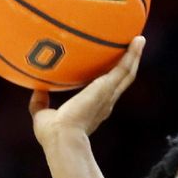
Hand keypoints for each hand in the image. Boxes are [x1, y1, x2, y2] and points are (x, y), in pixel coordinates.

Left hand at [29, 36, 145, 145]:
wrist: (62, 137)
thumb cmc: (53, 134)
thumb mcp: (43, 115)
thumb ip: (40, 102)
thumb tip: (37, 88)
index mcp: (94, 108)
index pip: (106, 91)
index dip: (111, 80)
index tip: (112, 67)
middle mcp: (105, 101)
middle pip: (122, 80)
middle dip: (128, 64)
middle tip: (133, 48)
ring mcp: (109, 94)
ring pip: (127, 73)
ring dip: (134, 56)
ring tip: (139, 39)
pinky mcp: (108, 87)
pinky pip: (124, 68)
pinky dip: (132, 54)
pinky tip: (137, 40)